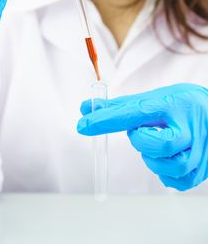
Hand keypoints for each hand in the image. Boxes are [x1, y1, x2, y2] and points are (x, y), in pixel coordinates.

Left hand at [78, 84, 207, 190]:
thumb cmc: (179, 103)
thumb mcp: (152, 98)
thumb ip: (118, 106)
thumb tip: (86, 108)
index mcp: (170, 104)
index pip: (133, 113)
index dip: (105, 120)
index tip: (83, 124)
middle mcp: (189, 127)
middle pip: (160, 145)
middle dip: (142, 142)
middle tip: (141, 132)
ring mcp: (200, 148)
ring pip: (172, 166)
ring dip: (153, 159)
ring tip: (154, 145)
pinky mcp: (204, 166)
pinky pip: (180, 180)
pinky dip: (166, 174)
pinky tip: (164, 160)